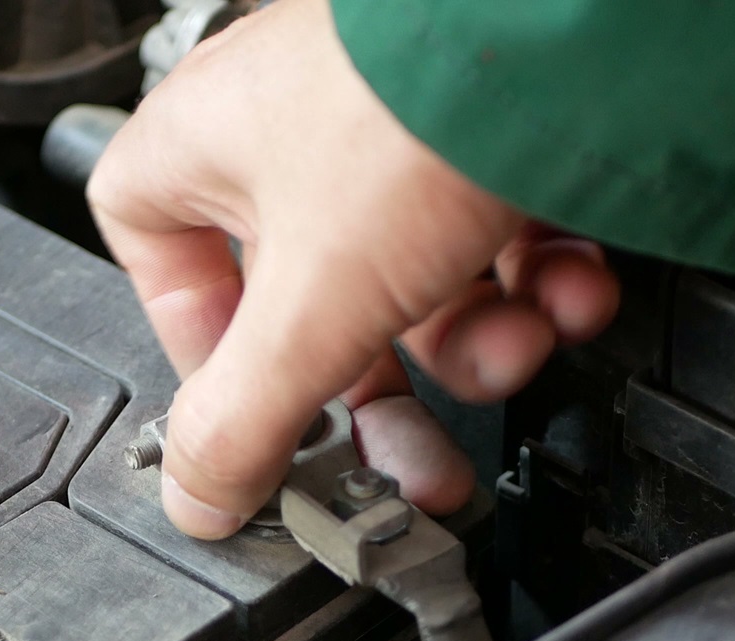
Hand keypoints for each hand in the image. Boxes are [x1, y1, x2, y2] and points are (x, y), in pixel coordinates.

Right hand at [89, 0, 617, 538]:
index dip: (211, 360)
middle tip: (422, 457)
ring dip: (481, 340)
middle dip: (387, 386)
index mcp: (202, 147)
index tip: (271, 418)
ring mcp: (389, 124)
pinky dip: (537, 281)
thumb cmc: (415, 105)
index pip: (164, 268)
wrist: (569, 25)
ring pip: (417, 278)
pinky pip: (494, 231)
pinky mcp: (483, 124)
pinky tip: (570, 295)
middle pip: (314, 305)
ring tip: (524, 347)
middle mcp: (289, 128)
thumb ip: (246, 418)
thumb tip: (197, 499)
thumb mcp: (312, 305)